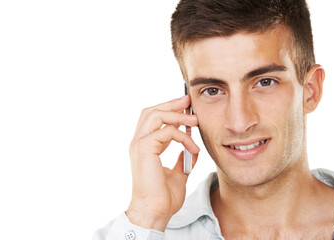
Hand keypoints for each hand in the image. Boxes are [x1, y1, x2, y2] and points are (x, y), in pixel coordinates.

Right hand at [126, 95, 199, 231]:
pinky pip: (166, 132)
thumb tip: (190, 151)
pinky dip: (183, 137)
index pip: (153, 119)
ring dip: (177, 115)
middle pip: (151, 111)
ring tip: (194, 120)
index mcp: (144, 147)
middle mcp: (139, 143)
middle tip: (188, 101)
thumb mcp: (178, 174)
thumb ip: (182, 160)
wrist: (155, 212)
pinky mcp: (145, 149)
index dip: (169, 110)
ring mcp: (139, 145)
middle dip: (171, 104)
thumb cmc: (163, 197)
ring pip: (155, 115)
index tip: (187, 109)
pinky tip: (193, 148)